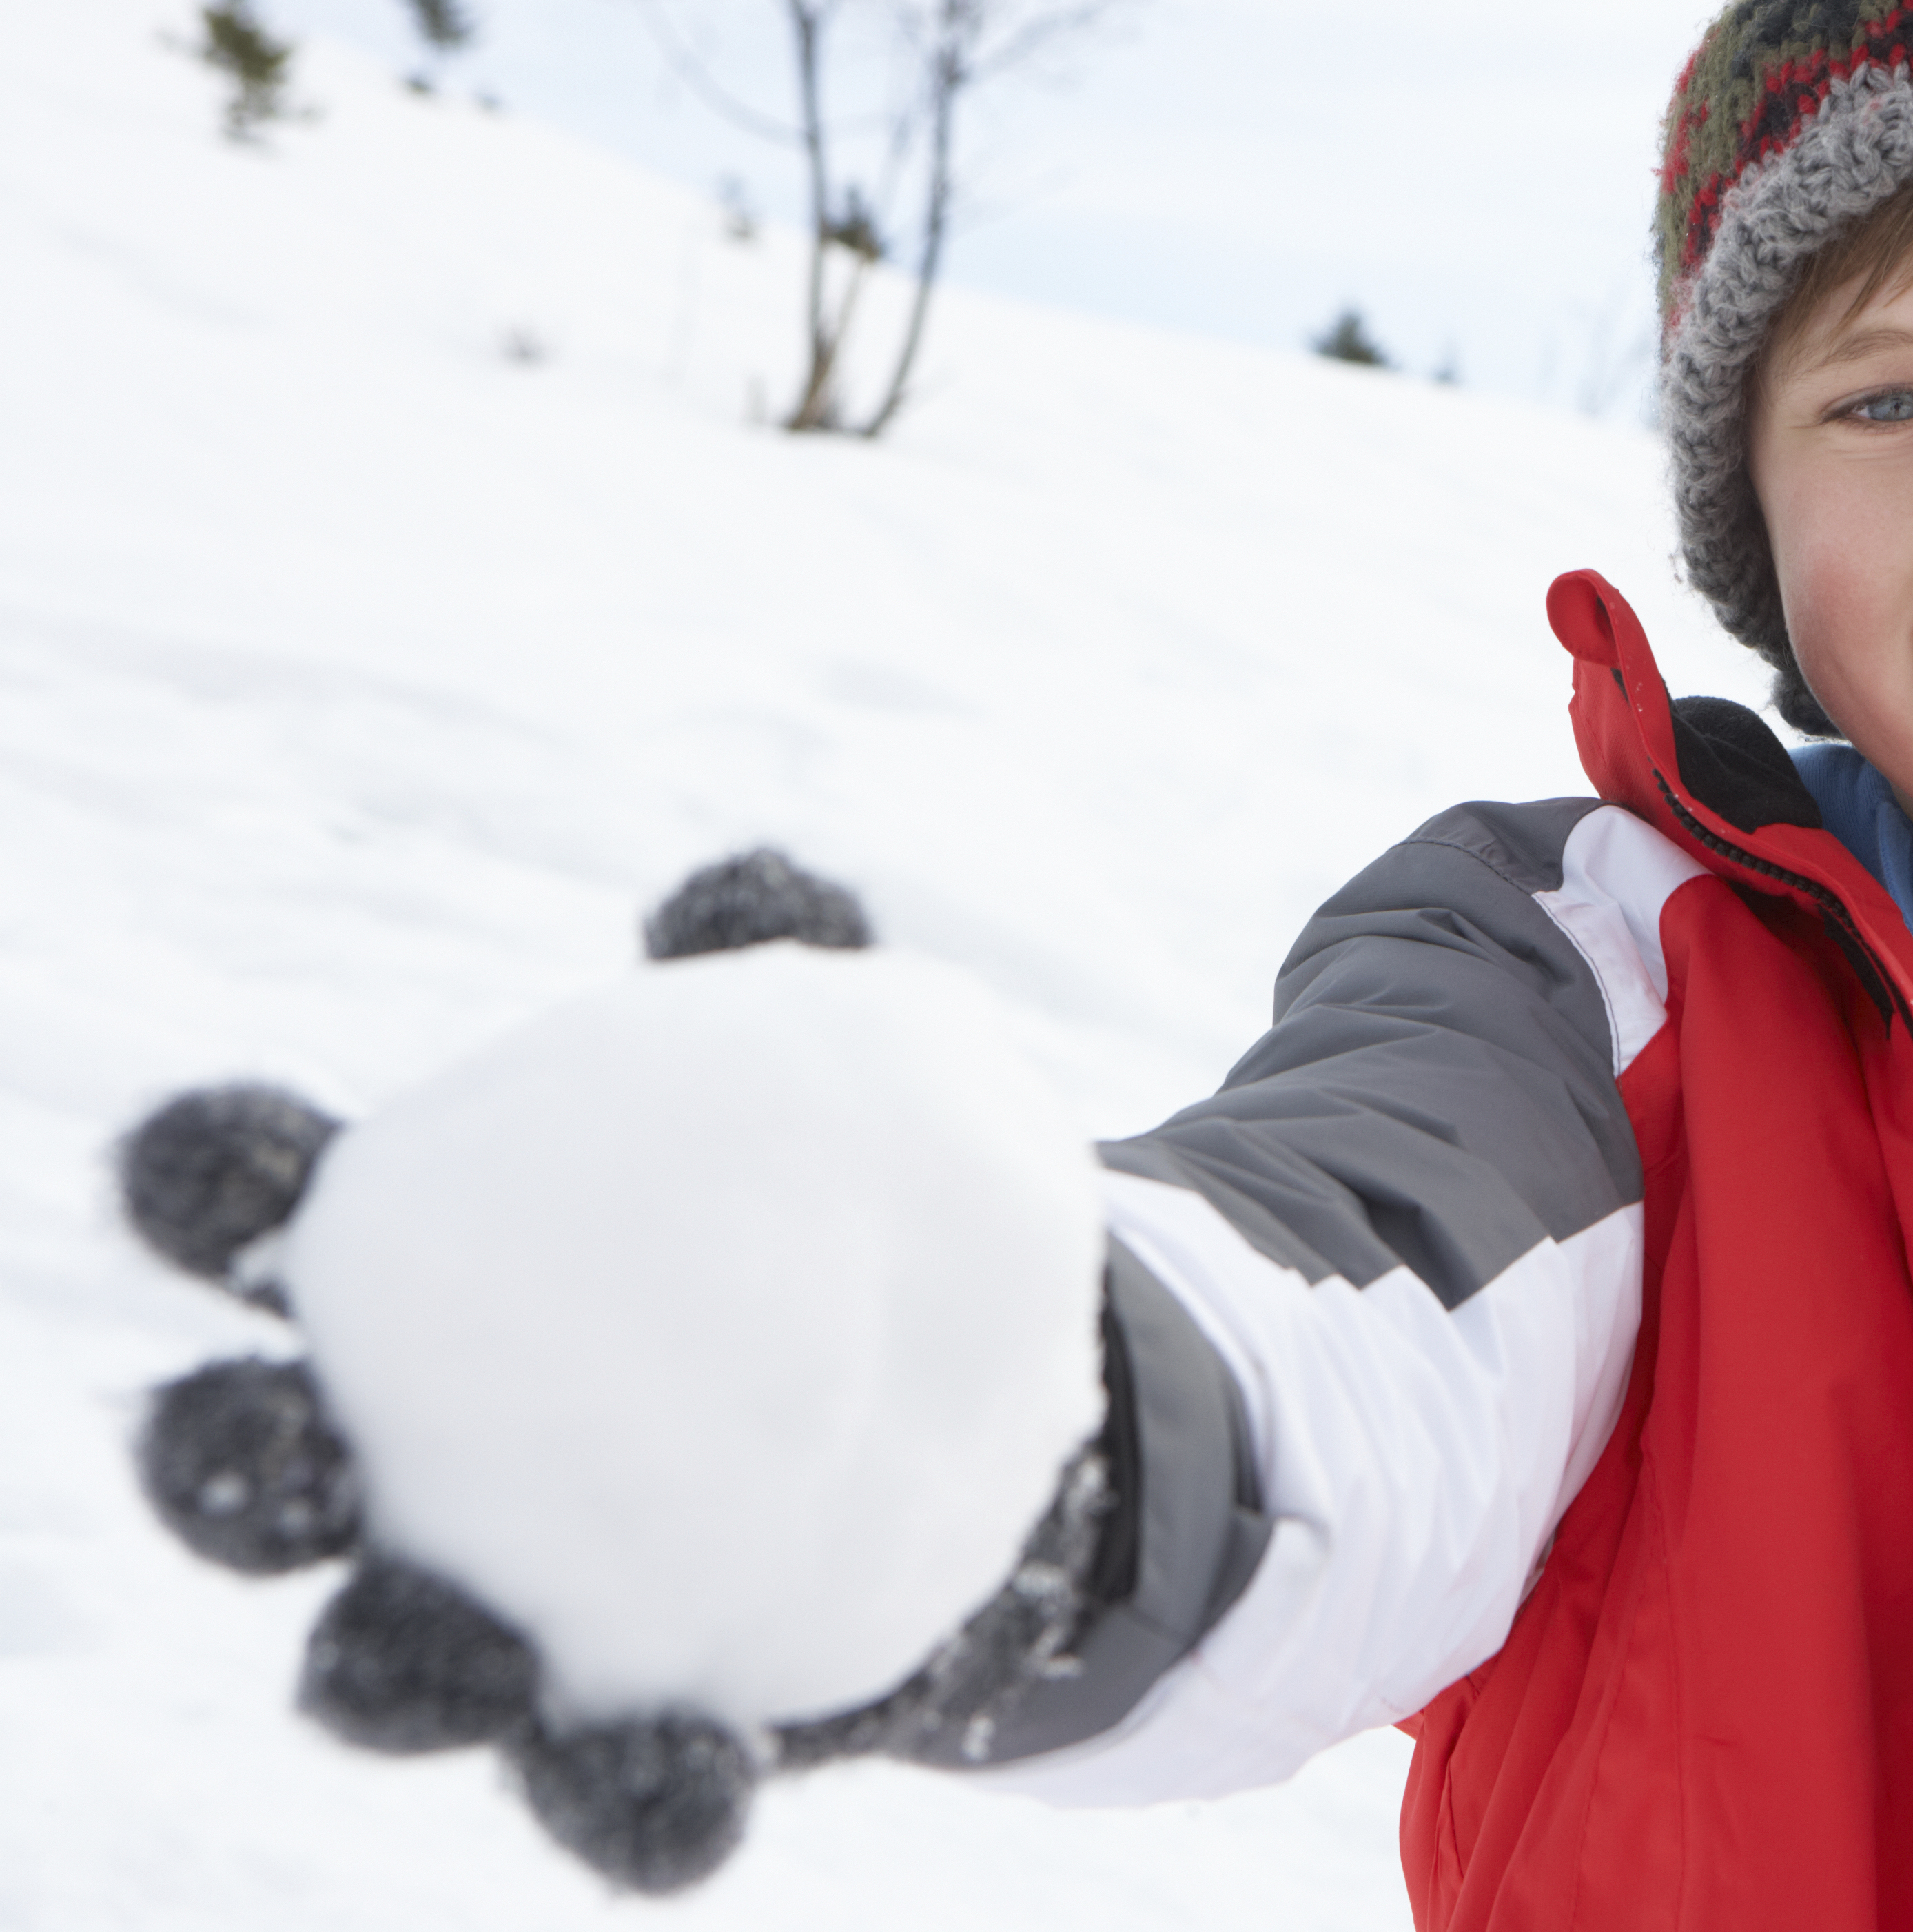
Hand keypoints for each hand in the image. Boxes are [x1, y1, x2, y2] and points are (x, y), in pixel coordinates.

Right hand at [121, 852, 1112, 1891]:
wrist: (941, 1407)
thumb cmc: (807, 1213)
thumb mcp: (819, 1081)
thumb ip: (773, 979)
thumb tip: (757, 886)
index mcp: (427, 1275)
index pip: (257, 1218)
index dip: (204, 1187)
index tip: (196, 1157)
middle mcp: (415, 1460)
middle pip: (248, 1470)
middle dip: (212, 1466)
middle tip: (227, 1436)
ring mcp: (508, 1608)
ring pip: (385, 1661)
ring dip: (384, 1668)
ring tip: (423, 1655)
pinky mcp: (637, 1721)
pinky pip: (614, 1782)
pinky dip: (636, 1801)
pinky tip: (689, 1797)